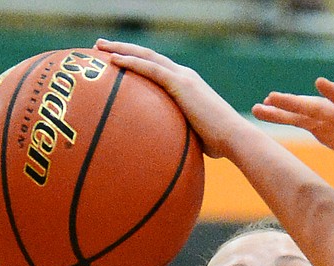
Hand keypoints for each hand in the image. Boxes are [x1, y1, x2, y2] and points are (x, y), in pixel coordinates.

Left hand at [94, 39, 252, 157]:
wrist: (235, 139)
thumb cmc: (219, 144)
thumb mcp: (194, 136)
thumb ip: (180, 135)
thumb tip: (168, 151)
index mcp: (187, 86)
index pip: (157, 68)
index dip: (136, 61)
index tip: (116, 61)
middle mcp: (185, 76)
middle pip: (148, 56)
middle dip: (123, 48)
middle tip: (100, 46)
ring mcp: (183, 77)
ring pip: (146, 56)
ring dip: (121, 49)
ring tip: (99, 46)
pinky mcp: (181, 84)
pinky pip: (150, 68)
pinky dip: (131, 62)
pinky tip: (113, 60)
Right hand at [255, 78, 333, 167]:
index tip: (320, 83)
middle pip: (318, 108)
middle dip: (296, 104)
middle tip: (273, 97)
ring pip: (304, 116)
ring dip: (282, 112)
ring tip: (257, 108)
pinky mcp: (328, 132)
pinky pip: (302, 125)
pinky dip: (285, 121)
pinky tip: (265, 115)